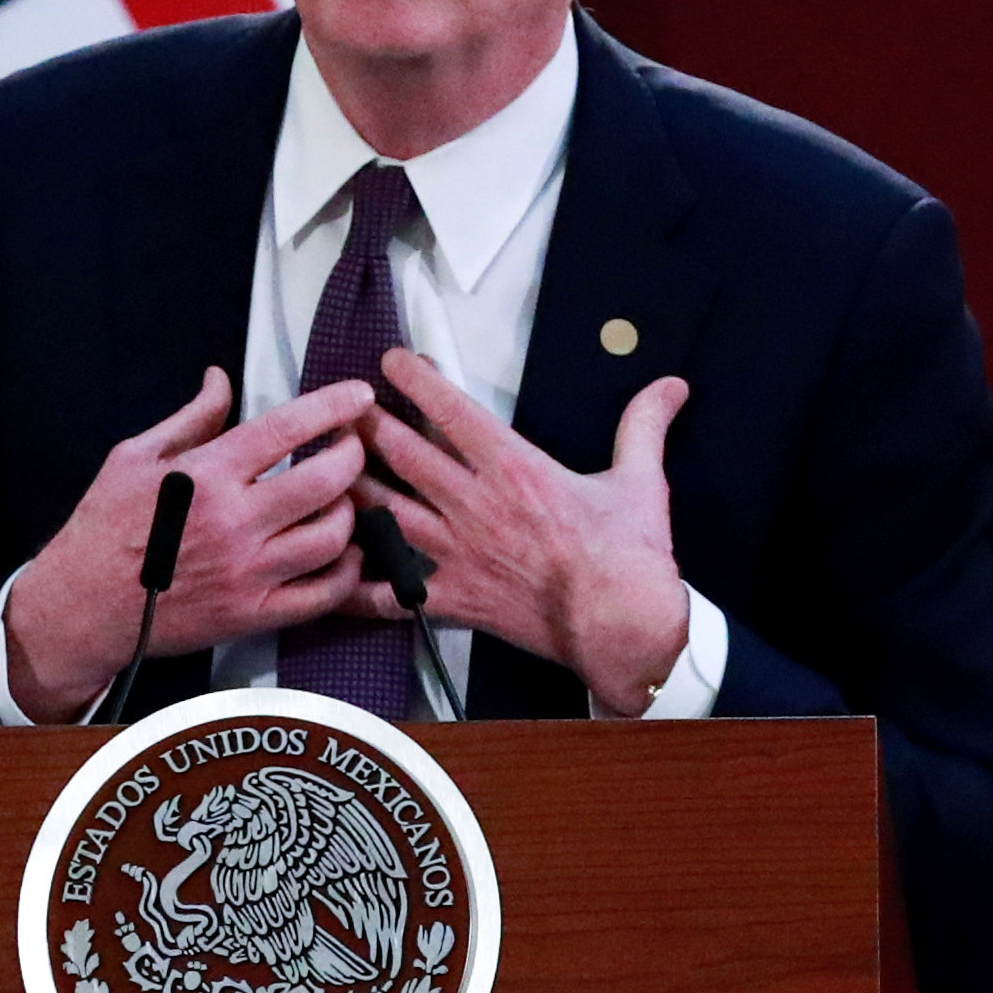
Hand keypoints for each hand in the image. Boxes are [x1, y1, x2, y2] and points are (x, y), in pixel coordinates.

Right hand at [4, 369, 375, 721]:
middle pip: (324, 482)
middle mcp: (234, 522)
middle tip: (352, 447)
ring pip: (332, 538)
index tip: (358, 396)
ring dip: (350, 512)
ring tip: (342, 499)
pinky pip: (321, 595)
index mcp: (205, 475)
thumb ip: (190, 418)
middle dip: (352, 455)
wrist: (82, 606)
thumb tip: (220, 380)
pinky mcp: (252, 614)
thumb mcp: (134, 456)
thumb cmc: (102, 528)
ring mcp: (247, 572)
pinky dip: (346, 573)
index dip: (333, 406)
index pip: (286, 429)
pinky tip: (344, 555)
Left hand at [359, 347, 690, 714]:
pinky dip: (357, 583)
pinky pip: (391, 592)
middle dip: (364, 425)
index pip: (450, 411)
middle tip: (340, 408)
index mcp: (514, 469)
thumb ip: (642, 427)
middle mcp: (474, 505)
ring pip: (384, 511)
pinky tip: (330, 570)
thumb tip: (669, 388)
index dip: (414, 380)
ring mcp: (457, 552)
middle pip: (401, 454)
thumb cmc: (630, 560)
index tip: (391, 362)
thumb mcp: (642, 482)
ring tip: (323, 471)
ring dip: (350, 489)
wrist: (625, 630)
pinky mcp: (452, 598)